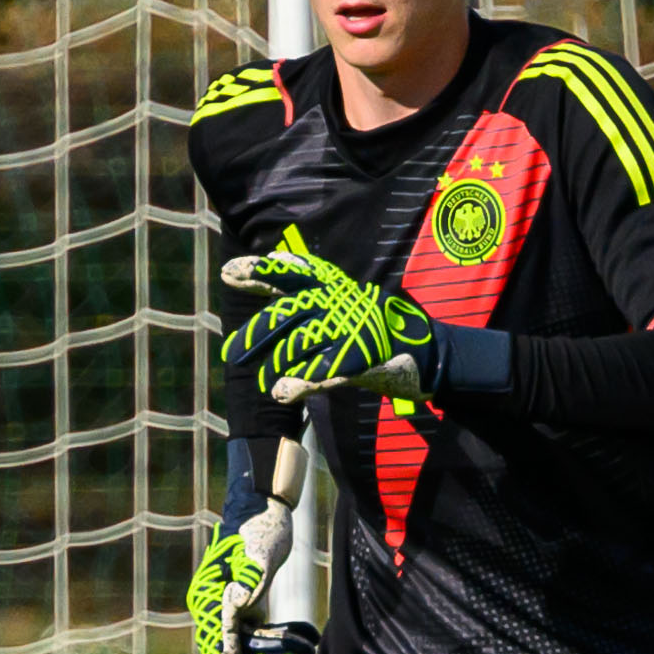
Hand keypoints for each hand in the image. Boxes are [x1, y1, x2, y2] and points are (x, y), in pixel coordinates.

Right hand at [188, 496, 315, 653]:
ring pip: (250, 648)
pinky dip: (282, 640)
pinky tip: (307, 634)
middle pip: (234, 651)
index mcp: (212, 597)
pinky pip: (261, 636)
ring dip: (279, 652)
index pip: (220, 642)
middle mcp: (215, 607)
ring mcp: (230, 609)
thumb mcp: (260, 551)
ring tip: (308, 644)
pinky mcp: (247, 607)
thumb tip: (240, 607)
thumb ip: (252, 579)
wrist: (263, 506)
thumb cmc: (259, 526)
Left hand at [220, 233, 439, 404]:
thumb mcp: (339, 302)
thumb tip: (274, 261)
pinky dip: (302, 381)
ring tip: (260, 382)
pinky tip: (283, 392)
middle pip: (289, 313)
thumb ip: (306, 287)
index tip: (229, 273)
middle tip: (231, 354)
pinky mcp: (362, 357)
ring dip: (277, 362)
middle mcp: (339, 303)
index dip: (261, 272)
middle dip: (257, 332)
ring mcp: (351, 328)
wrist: (424, 351)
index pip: (292, 274)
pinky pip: (325, 369)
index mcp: (332, 287)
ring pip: (302, 342)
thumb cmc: (372, 327)